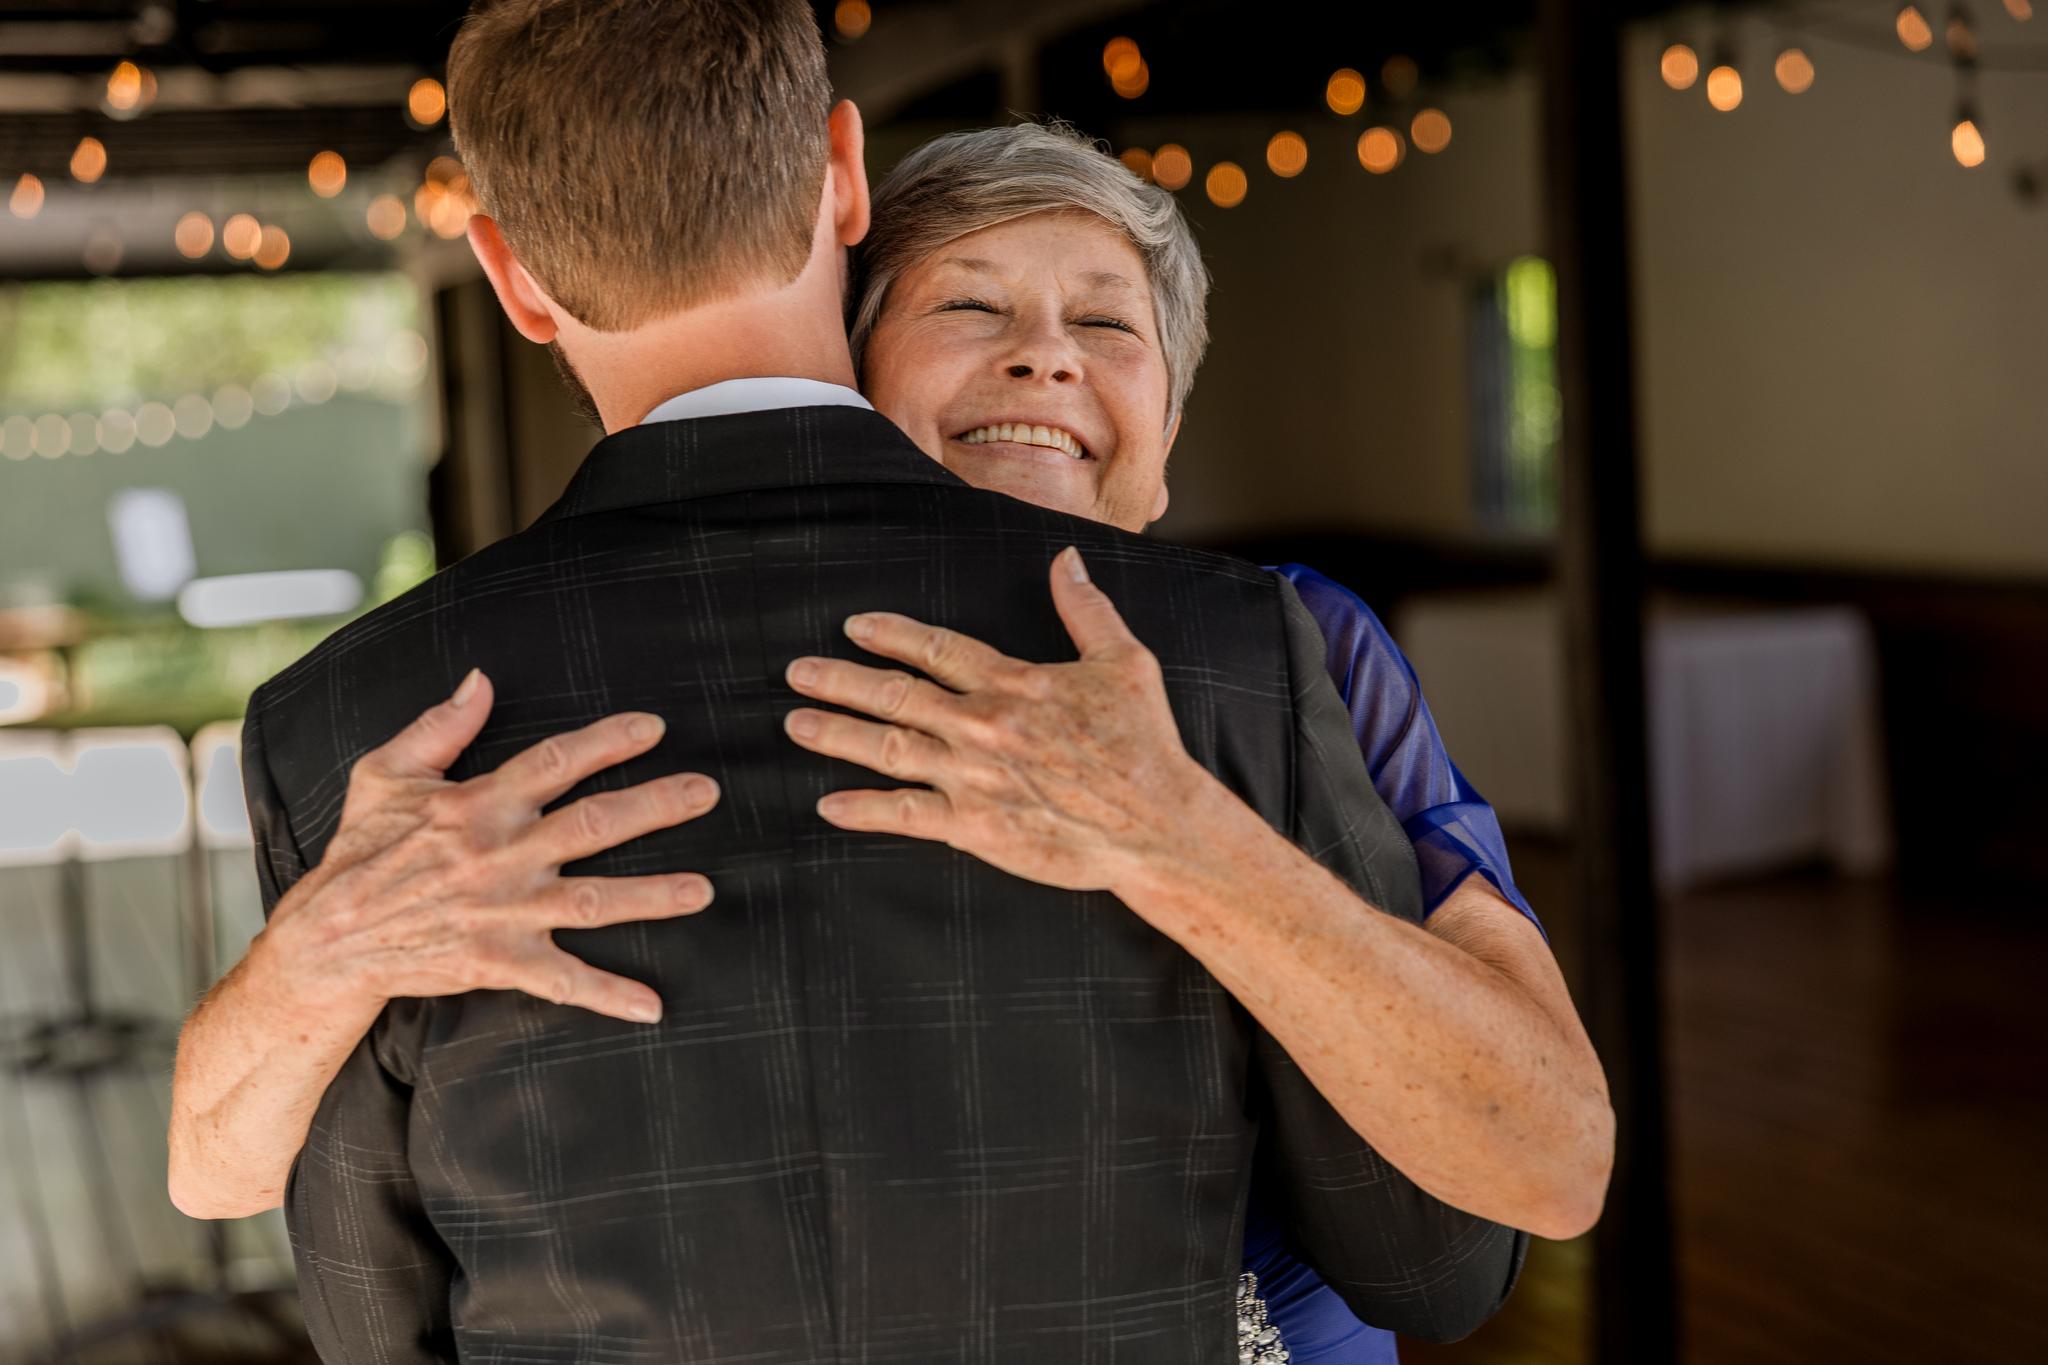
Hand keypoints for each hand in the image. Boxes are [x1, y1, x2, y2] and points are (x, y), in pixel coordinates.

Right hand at [259, 669, 718, 1024]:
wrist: (326, 941)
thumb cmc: (358, 852)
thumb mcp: (385, 774)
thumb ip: (439, 726)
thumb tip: (481, 678)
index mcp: (476, 804)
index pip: (553, 761)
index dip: (606, 741)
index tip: (656, 728)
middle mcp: (499, 855)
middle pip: (592, 824)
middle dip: (655, 806)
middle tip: (708, 793)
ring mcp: (502, 911)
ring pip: (592, 900)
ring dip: (652, 896)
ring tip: (704, 889)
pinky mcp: (497, 961)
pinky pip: (562, 980)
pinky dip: (608, 995)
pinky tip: (653, 1006)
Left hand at [782, 546, 1212, 894]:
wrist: (1157, 824)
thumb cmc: (1145, 744)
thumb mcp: (1125, 661)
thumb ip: (1085, 608)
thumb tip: (1065, 558)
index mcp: (1014, 683)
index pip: (937, 649)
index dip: (890, 634)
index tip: (853, 626)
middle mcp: (983, 726)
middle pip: (894, 696)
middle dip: (839, 681)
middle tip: (796, 673)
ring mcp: (974, 777)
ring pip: (887, 749)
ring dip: (836, 734)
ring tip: (795, 724)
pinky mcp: (976, 827)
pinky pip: (906, 815)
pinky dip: (864, 810)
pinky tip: (829, 805)